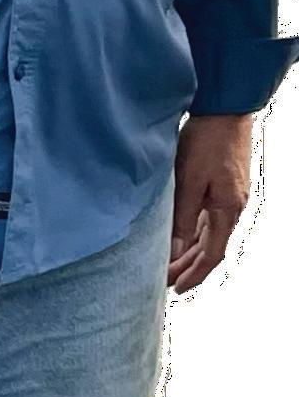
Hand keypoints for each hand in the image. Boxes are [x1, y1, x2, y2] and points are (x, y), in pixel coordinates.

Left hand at [167, 112, 253, 293]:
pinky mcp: (223, 184)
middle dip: (188, 266)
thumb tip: (174, 251)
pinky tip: (179, 233)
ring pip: (208, 233)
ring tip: (169, 263)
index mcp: (227, 211)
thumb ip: (181, 217)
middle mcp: (232, 207)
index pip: (211, 255)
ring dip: (189, 249)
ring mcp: (229, 196)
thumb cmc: (207, 141)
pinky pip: (208, 216)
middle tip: (165, 280)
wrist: (224, 108)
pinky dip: (194, 230)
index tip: (177, 288)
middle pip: (210, 247)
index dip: (194, 274)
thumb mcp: (189, 181)